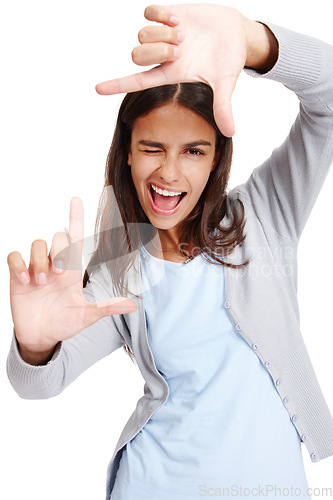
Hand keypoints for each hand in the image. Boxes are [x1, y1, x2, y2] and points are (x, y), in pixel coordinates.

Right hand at [7, 197, 136, 359]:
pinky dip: (19, 266)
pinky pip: (14, 257)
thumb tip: (132, 305)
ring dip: (40, 260)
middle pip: (57, 237)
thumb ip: (106, 307)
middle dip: (59, 250)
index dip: (76, 218)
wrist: (42, 337)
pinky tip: (24, 282)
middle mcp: (55, 264)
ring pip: (37, 244)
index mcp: (73, 270)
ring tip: (42, 283)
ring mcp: (36, 269)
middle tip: (58, 274)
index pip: (75, 237)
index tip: (76, 200)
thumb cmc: (65, 322)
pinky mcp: (19, 276)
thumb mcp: (86, 315)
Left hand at [96, 4, 249, 136]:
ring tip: (182, 34)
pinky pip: (150, 12)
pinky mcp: (169, 15)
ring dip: (162, 34)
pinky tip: (179, 20)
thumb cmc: (228, 61)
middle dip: (155, 52)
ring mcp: (164, 35)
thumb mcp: (225, 85)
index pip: (137, 82)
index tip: (97, 89)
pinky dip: (162, 15)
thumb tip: (230, 133)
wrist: (236, 33)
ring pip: (141, 35)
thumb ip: (223, 107)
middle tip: (179, 50)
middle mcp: (163, 57)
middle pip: (136, 56)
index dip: (117, 85)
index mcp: (171, 75)